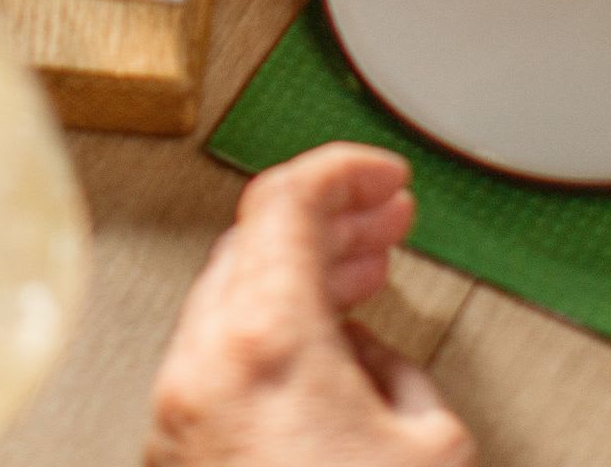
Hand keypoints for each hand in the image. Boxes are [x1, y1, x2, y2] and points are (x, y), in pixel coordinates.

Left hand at [148, 148, 469, 466]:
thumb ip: (403, 371)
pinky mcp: (177, 454)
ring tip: (356, 282)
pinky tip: (319, 363)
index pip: (288, 199)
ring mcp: (180, 413)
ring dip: (296, 279)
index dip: (345, 171)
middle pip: (255, 243)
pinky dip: (265, 340)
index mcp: (265, 341)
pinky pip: (216, 365)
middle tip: (380, 220)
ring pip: (230, 303)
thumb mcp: (434, 448)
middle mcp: (204, 368)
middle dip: (329, 222)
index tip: (382, 174)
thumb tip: (378, 363)